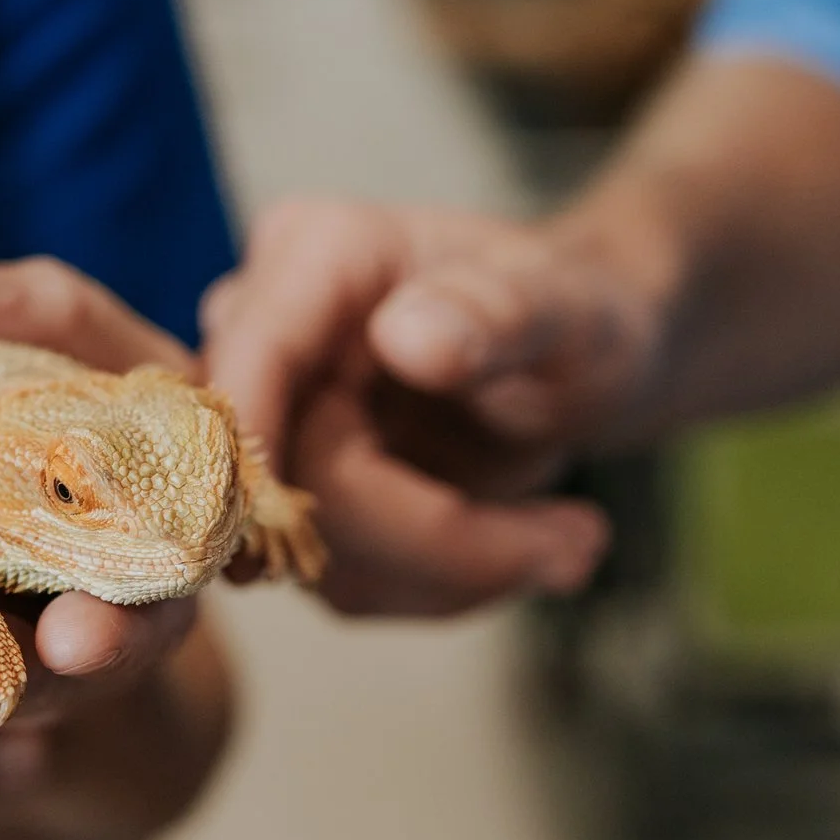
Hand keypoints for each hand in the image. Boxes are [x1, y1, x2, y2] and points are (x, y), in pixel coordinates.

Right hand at [201, 199, 653, 615]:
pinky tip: (521, 546)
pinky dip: (438, 584)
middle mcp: (271, 336)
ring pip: (309, 549)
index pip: (253, 360)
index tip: (327, 538)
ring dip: (445, 573)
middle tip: (577, 545)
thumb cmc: (577, 311)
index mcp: (317, 256)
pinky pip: (340, 578)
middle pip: (284, 479)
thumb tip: (408, 339)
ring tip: (569, 541)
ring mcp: (276, 424)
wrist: (586, 363)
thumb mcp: (573, 305)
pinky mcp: (297, 501)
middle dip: (427, 537)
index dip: (265, 460)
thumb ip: (500, 311)